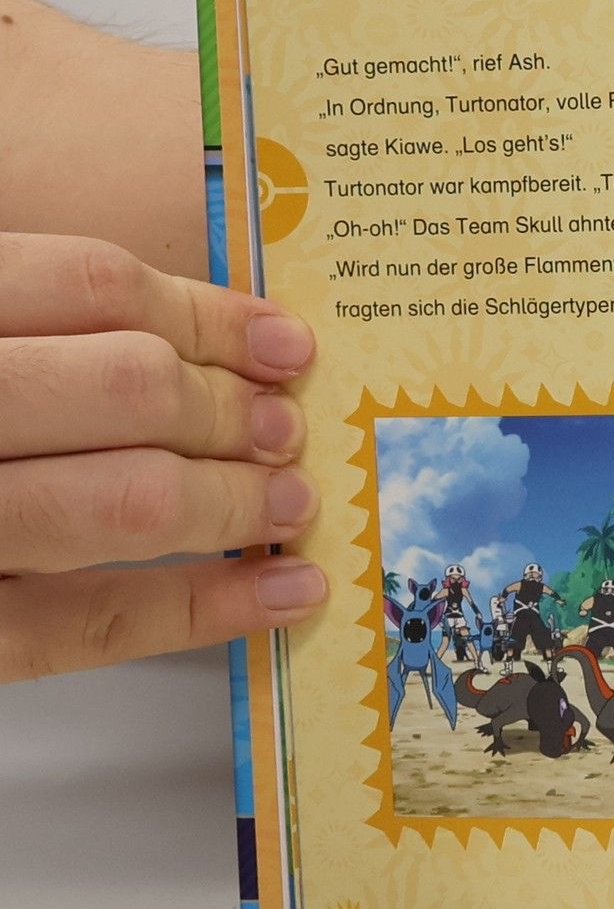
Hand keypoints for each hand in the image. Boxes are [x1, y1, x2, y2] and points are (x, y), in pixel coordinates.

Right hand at [0, 234, 326, 680]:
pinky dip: (207, 609)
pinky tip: (285, 592)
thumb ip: (25, 323)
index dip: (208, 314)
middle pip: (126, 386)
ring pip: (123, 502)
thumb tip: (202, 342)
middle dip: (230, 411)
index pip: (88, 283)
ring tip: (291, 501)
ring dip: (234, 500)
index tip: (282, 343)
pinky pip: (88, 625)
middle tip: (283, 429)